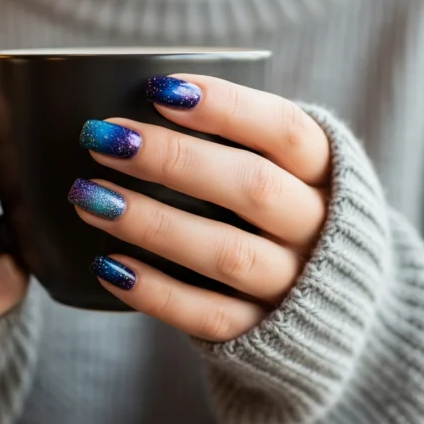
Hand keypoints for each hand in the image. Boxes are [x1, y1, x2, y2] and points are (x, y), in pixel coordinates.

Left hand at [71, 75, 330, 341]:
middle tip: (102, 138)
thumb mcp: (287, 170)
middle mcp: (317, 228)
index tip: (158, 89)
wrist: (335, 308)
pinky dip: (156, 293)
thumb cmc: (284, 212)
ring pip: (227, 253)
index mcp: (326, 173)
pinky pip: (209, 316)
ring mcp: (294, 285)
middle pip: (253, 188)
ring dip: (154, 223)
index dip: (227, 106)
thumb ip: (240, 139)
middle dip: (173, 159)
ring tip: (88, 198)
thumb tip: (142, 96)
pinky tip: (107, 266)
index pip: (285, 130)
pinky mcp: (263, 334)